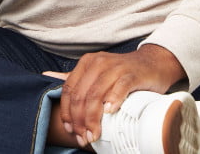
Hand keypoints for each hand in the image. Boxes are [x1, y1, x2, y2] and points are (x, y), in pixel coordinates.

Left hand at [43, 44, 184, 147]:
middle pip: (81, 95)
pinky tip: (110, 113)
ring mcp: (115, 67)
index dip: (66, 111)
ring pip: (96, 94)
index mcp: (86, 63)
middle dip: (80, 119)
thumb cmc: (122, 72)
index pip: (69, 90)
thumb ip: (73, 77)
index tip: (70, 129)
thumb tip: (46, 75)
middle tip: (84, 137)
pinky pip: (119, 87)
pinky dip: (113, 100)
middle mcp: (97, 63)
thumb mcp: (95, 72)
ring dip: (93, 118)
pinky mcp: (132, 74)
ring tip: (94, 134)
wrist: (153, 63)